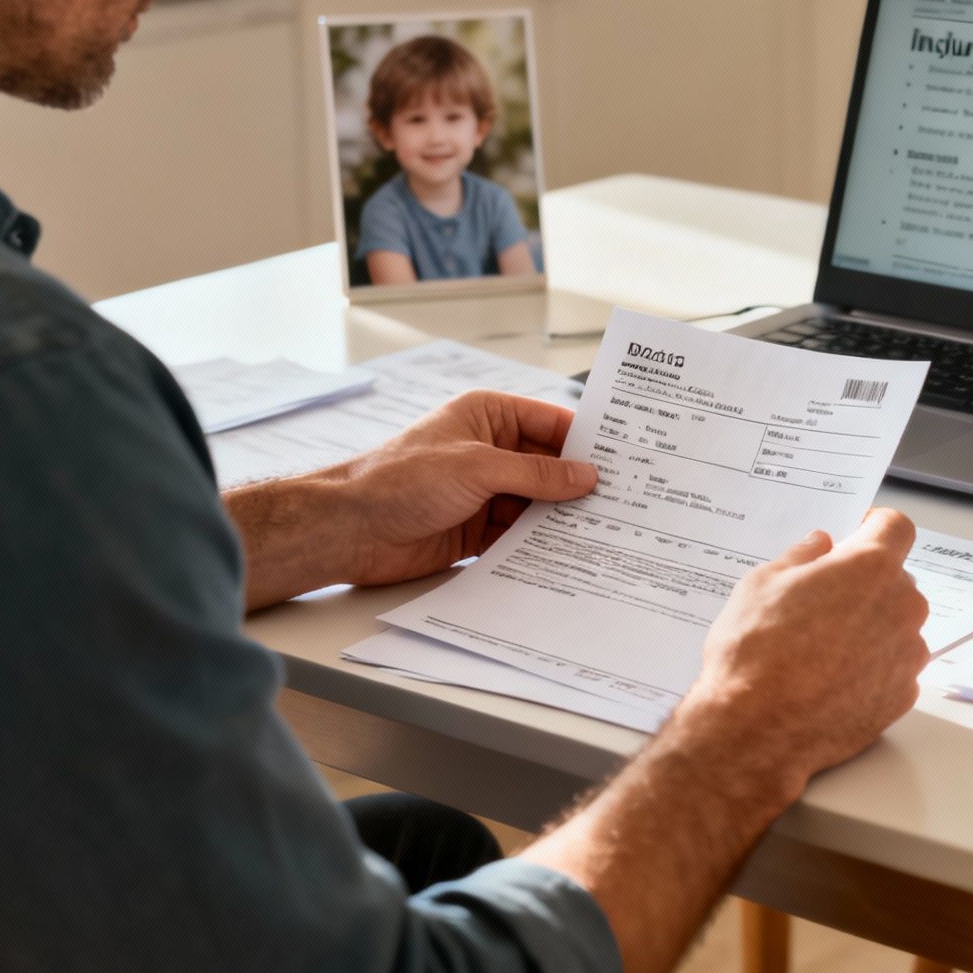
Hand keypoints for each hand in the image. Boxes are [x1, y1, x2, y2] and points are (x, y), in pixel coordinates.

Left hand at [327, 389, 596, 586]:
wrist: (349, 530)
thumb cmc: (398, 479)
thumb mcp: (477, 467)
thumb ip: (535, 473)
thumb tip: (585, 477)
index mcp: (488, 417)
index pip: (551, 423)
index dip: (586, 441)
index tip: (624, 460)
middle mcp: (489, 452)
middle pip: (549, 467)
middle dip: (579, 485)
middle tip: (623, 503)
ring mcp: (484, 492)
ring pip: (537, 505)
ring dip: (562, 519)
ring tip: (604, 533)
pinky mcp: (476, 530)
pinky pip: (519, 536)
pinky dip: (539, 545)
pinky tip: (567, 555)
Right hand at [680, 507, 930, 798]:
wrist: (757, 731)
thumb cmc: (755, 653)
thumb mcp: (761, 584)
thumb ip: (799, 558)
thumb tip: (818, 546)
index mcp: (870, 568)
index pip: (895, 526)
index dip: (874, 526)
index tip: (857, 533)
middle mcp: (901, 607)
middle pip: (896, 579)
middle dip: (865, 582)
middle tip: (822, 598)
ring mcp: (907, 655)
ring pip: (896, 624)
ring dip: (871, 625)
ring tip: (822, 646)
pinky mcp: (902, 695)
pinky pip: (893, 666)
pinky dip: (871, 666)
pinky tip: (831, 678)